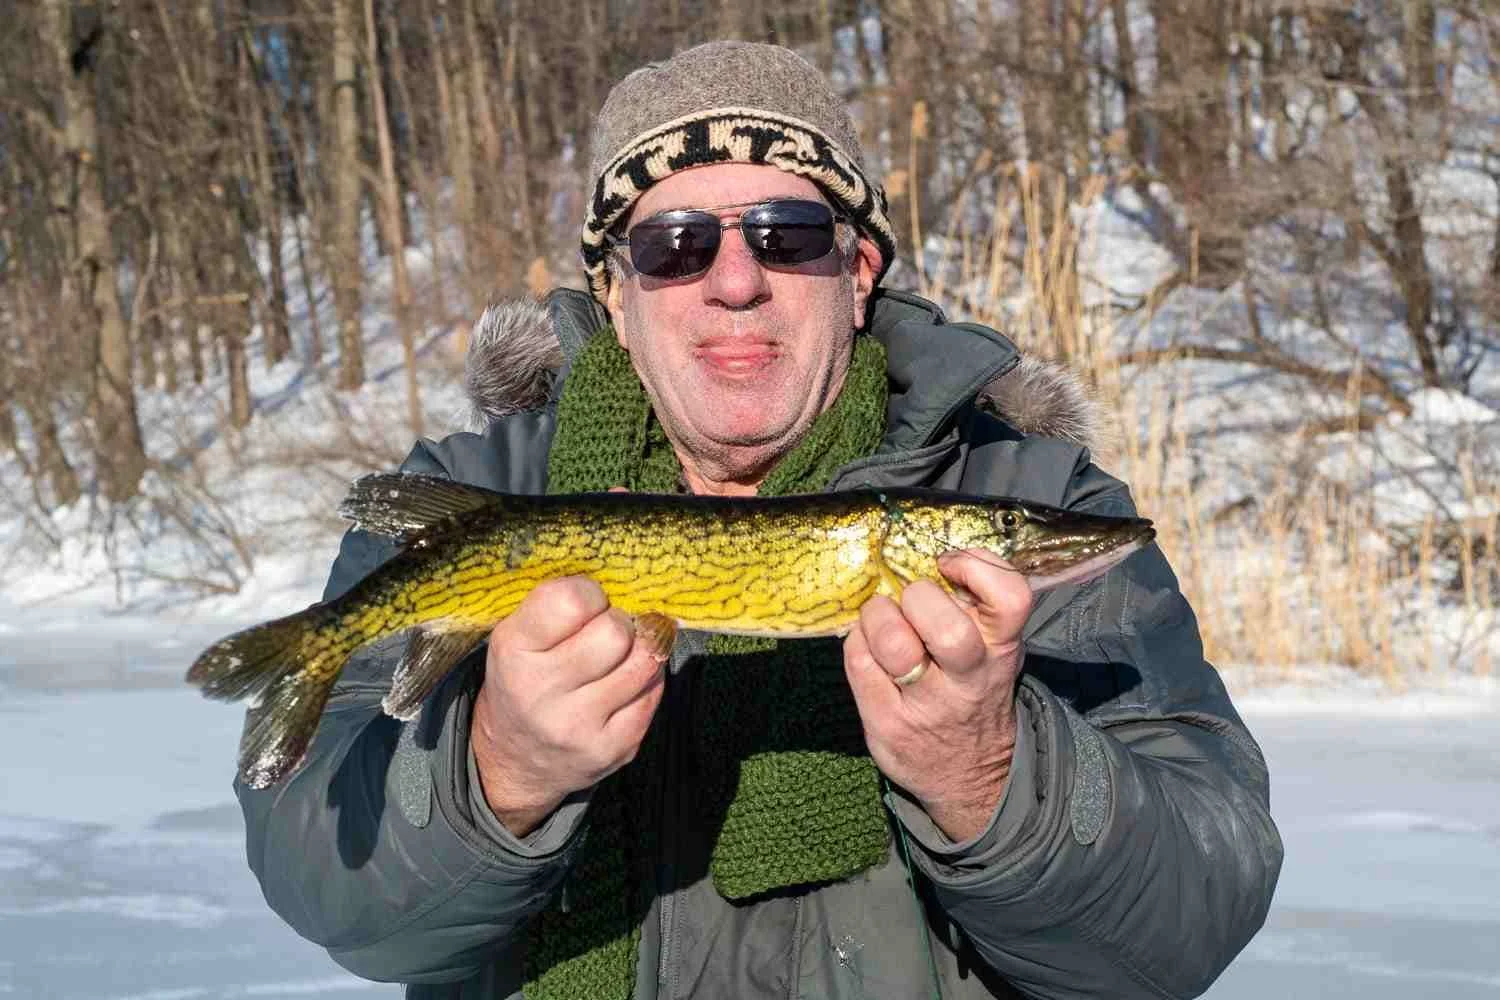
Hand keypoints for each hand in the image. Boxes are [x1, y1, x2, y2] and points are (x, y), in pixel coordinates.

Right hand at [470, 576, 672, 836]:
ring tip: (620, 653)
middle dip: (618, 622)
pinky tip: (625, 682)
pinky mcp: (615, 747)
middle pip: (616, 632)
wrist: (516, 761)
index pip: (571, 600)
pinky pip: (656, 692)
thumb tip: (625, 577)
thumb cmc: (524, 679)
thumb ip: (556, 605)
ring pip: (645, 660)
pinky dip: (647, 679)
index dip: (589, 592)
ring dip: (639, 648)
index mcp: (513, 651)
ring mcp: (580, 725)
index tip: (586, 602)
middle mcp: (542, 691)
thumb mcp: (517, 637)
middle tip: (606, 629)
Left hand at [843, 550, 1030, 841]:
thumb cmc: (974, 690)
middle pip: (947, 628)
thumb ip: (975, 608)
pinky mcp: (888, 723)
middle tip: (910, 600)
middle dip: (918, 598)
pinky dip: (856, 642)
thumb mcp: (994, 650)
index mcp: (1001, 650)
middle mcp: (969, 680)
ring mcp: (927, 706)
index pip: (1010, 598)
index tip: (950, 565)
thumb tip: (923, 555)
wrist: (971, 777)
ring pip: (895, 645)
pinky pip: (858, 662)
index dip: (977, 568)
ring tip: (881, 618)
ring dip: (878, 617)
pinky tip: (867, 646)